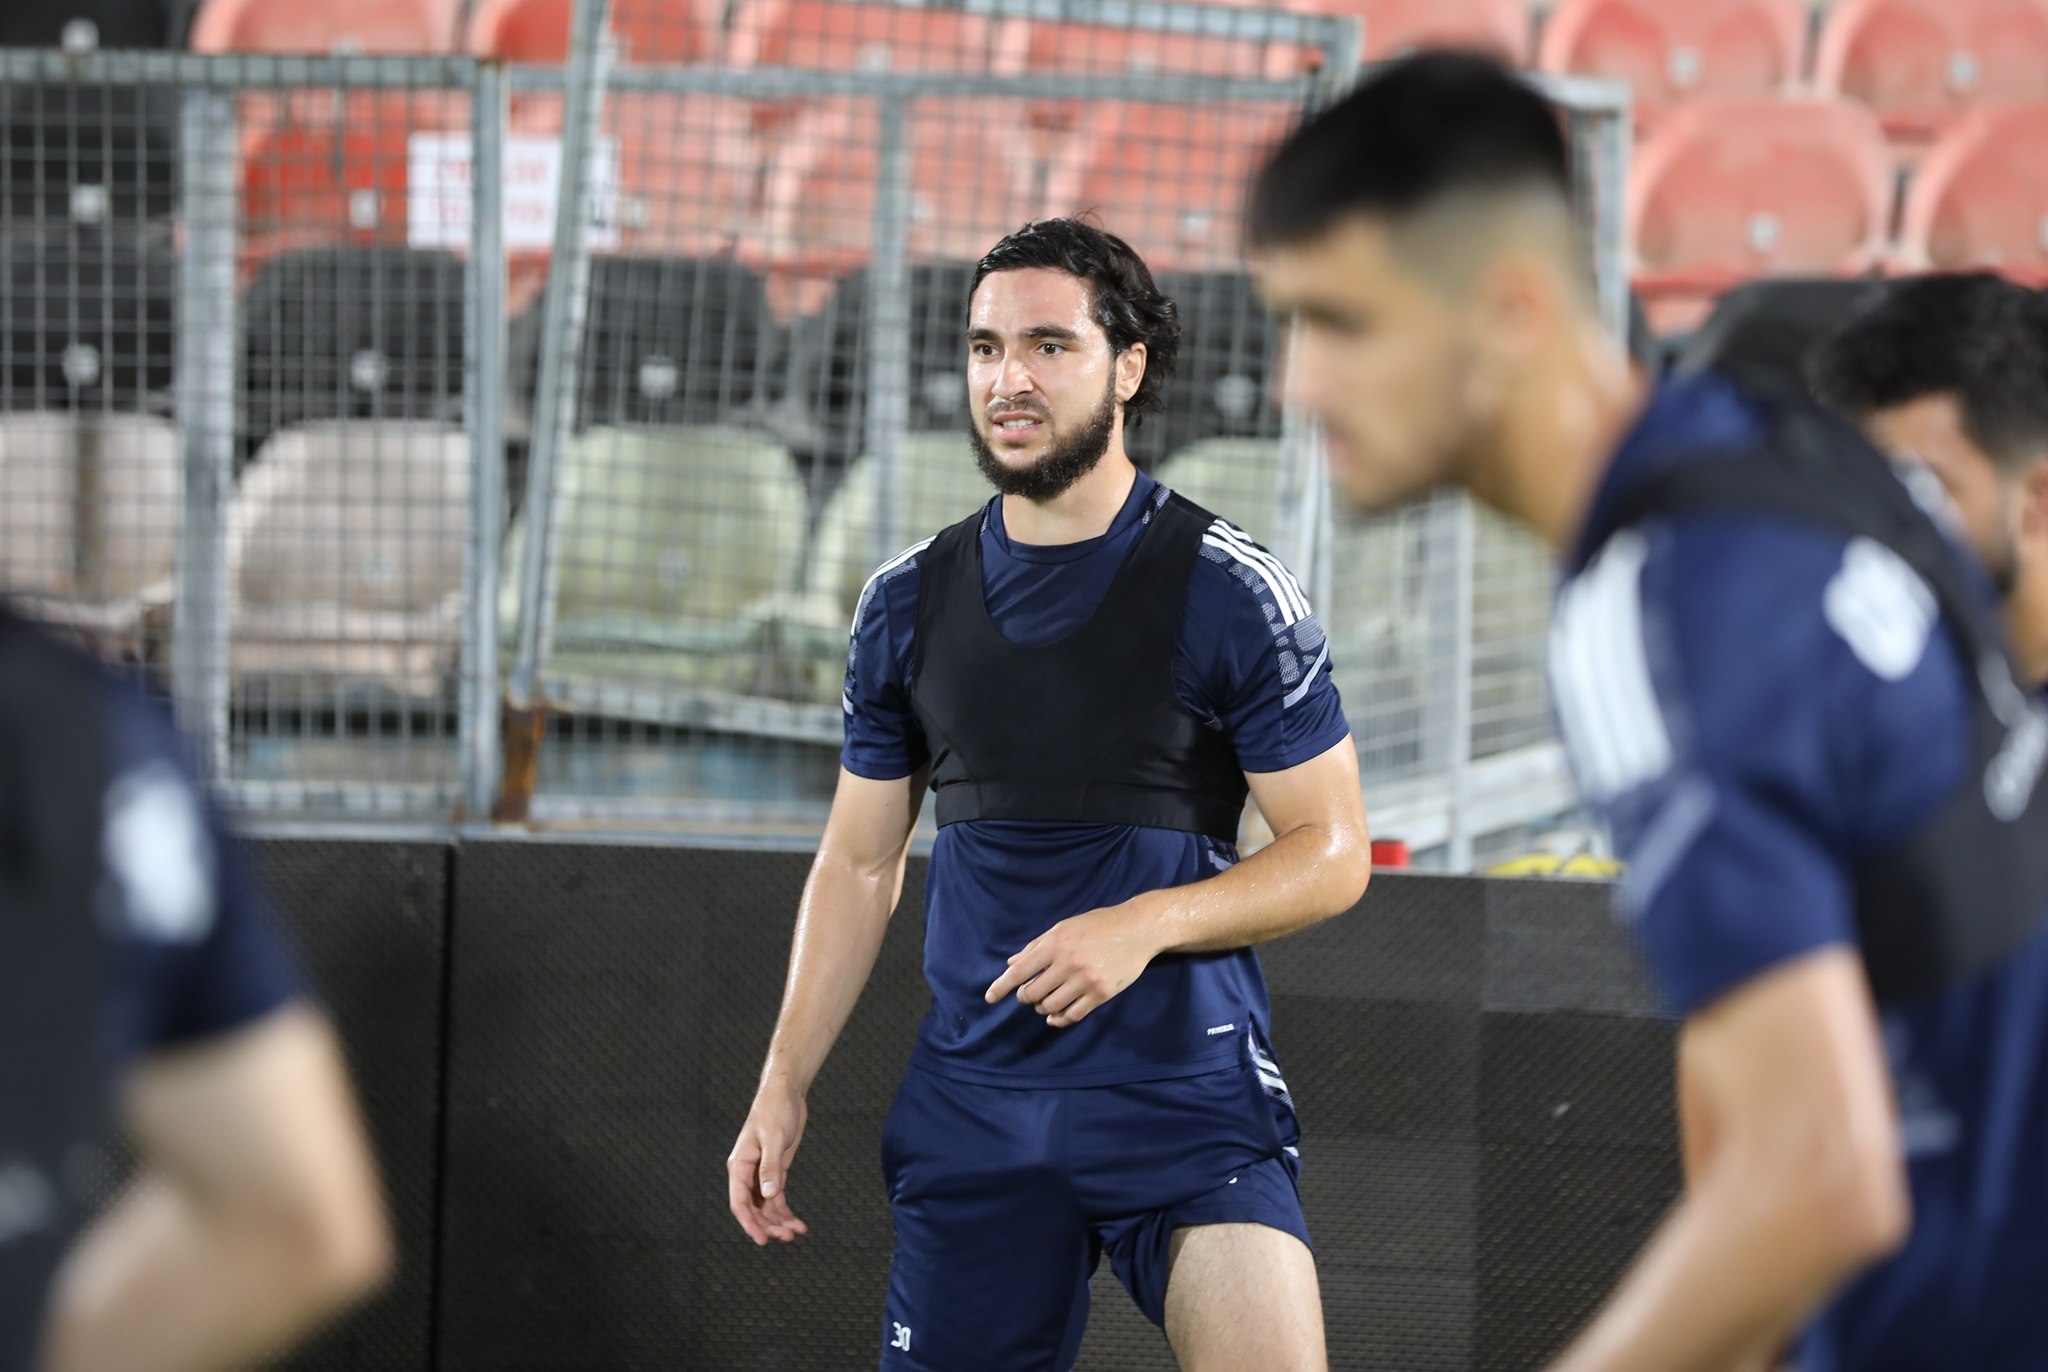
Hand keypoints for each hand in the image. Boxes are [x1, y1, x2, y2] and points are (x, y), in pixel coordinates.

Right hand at [726, 1082, 809, 1246]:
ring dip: (779, 1222)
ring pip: (766, 1207)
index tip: (762, 1240)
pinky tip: (799, 1223)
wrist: (786, 1094)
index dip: (750, 1224)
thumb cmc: (775, 1111)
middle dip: (769, 1225)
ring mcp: (761, 1174)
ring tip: (796, 1233)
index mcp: (739, 1165)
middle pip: (754, 1209)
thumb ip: (771, 1167)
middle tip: (787, 1238)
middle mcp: (747, 1173)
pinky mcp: (775, 1171)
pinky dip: (786, 1212)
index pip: (739, 1202)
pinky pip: (777, 1198)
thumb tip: (768, 1195)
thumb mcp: (774, 1138)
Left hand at [983, 898, 1164, 1027]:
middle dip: (1026, 996)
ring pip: (1050, 1007)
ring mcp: (1085, 980)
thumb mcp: (1064, 927)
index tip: (990, 998)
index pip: (1020, 971)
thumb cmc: (1098, 925)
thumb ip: (1036, 946)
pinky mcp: (1101, 994)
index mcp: (1055, 943)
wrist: (1137, 929)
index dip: (1001, 986)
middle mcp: (1068, 963)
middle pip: (1032, 993)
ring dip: (1043, 1007)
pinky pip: (1072, 1016)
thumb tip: (1011, 964)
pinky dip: (1059, 1019)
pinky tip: (1056, 1016)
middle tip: (1030, 993)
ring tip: (1046, 1000)